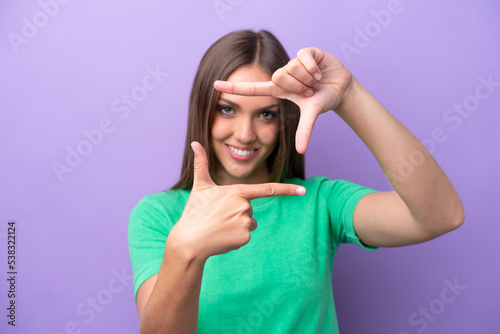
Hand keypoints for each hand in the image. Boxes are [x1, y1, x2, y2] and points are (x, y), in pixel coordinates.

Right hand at [167, 141, 305, 259]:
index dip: (287, 190)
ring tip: (220, 227)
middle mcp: (244, 206)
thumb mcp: (200, 187)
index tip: (303, 191)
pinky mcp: (244, 238)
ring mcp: (245, 222)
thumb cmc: (195, 212)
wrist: (189, 241)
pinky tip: (223, 237)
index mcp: (237, 191)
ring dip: (238, 225)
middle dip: (238, 212)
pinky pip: (246, 235)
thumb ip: (201, 164)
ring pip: (250, 222)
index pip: (267, 189)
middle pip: (251, 208)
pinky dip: (236, 237)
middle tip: (219, 217)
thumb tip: (195, 143)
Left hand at [214, 48, 352, 153]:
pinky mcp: (306, 51)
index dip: (234, 87)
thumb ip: (304, 131)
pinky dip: (314, 67)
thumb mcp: (311, 115)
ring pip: (292, 68)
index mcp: (278, 89)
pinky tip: (320, 70)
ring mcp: (293, 62)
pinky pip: (303, 57)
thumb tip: (301, 151)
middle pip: (279, 77)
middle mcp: (283, 74)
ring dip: (308, 78)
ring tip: (316, 81)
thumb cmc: (322, 100)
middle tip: (309, 91)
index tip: (214, 85)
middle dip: (298, 87)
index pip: (252, 89)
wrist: (341, 88)